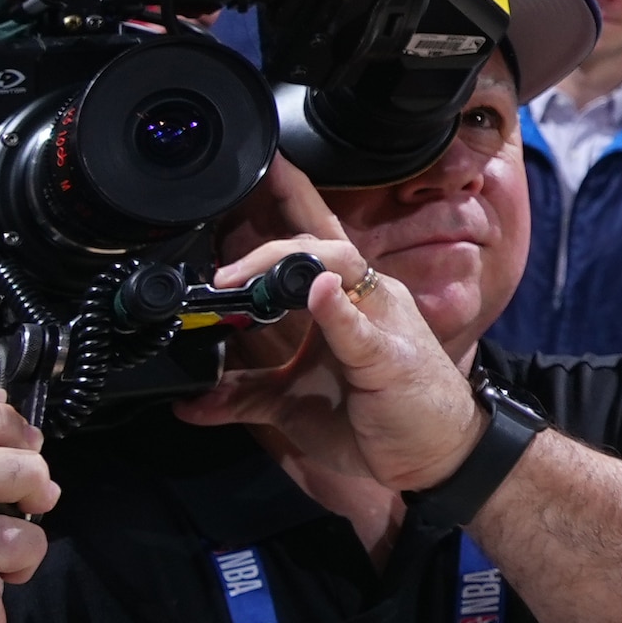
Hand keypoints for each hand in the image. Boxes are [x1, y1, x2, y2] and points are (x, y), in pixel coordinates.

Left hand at [190, 228, 482, 501]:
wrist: (432, 454)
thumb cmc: (376, 417)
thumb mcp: (294, 405)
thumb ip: (246, 394)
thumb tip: (190, 400)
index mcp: (346, 301)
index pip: (316, 242)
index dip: (295, 199)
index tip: (270, 168)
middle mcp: (367, 298)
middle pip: (321, 246)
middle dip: (270, 244)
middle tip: (223, 270)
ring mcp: (380, 322)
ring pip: (341, 267)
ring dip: (289, 264)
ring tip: (244, 278)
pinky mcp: (387, 357)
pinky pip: (360, 329)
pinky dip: (336, 310)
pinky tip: (320, 294)